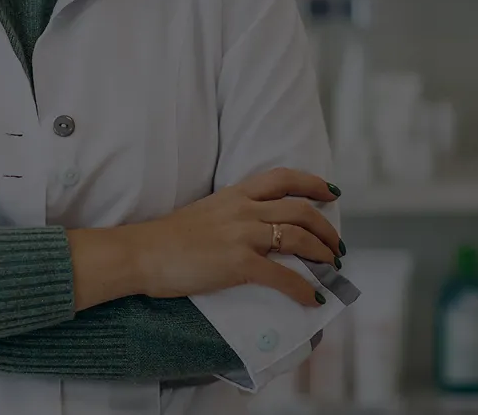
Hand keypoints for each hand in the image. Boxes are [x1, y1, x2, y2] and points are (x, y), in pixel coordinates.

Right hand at [70, 168, 341, 309]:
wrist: (141, 253)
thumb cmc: (167, 238)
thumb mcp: (205, 212)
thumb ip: (232, 214)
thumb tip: (256, 229)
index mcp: (234, 194)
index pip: (283, 178)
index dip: (313, 183)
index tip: (331, 192)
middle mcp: (243, 209)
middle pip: (300, 209)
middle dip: (326, 228)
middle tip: (336, 246)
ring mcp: (242, 235)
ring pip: (299, 238)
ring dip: (323, 254)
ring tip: (331, 267)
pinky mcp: (239, 264)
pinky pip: (283, 276)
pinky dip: (303, 289)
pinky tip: (311, 299)